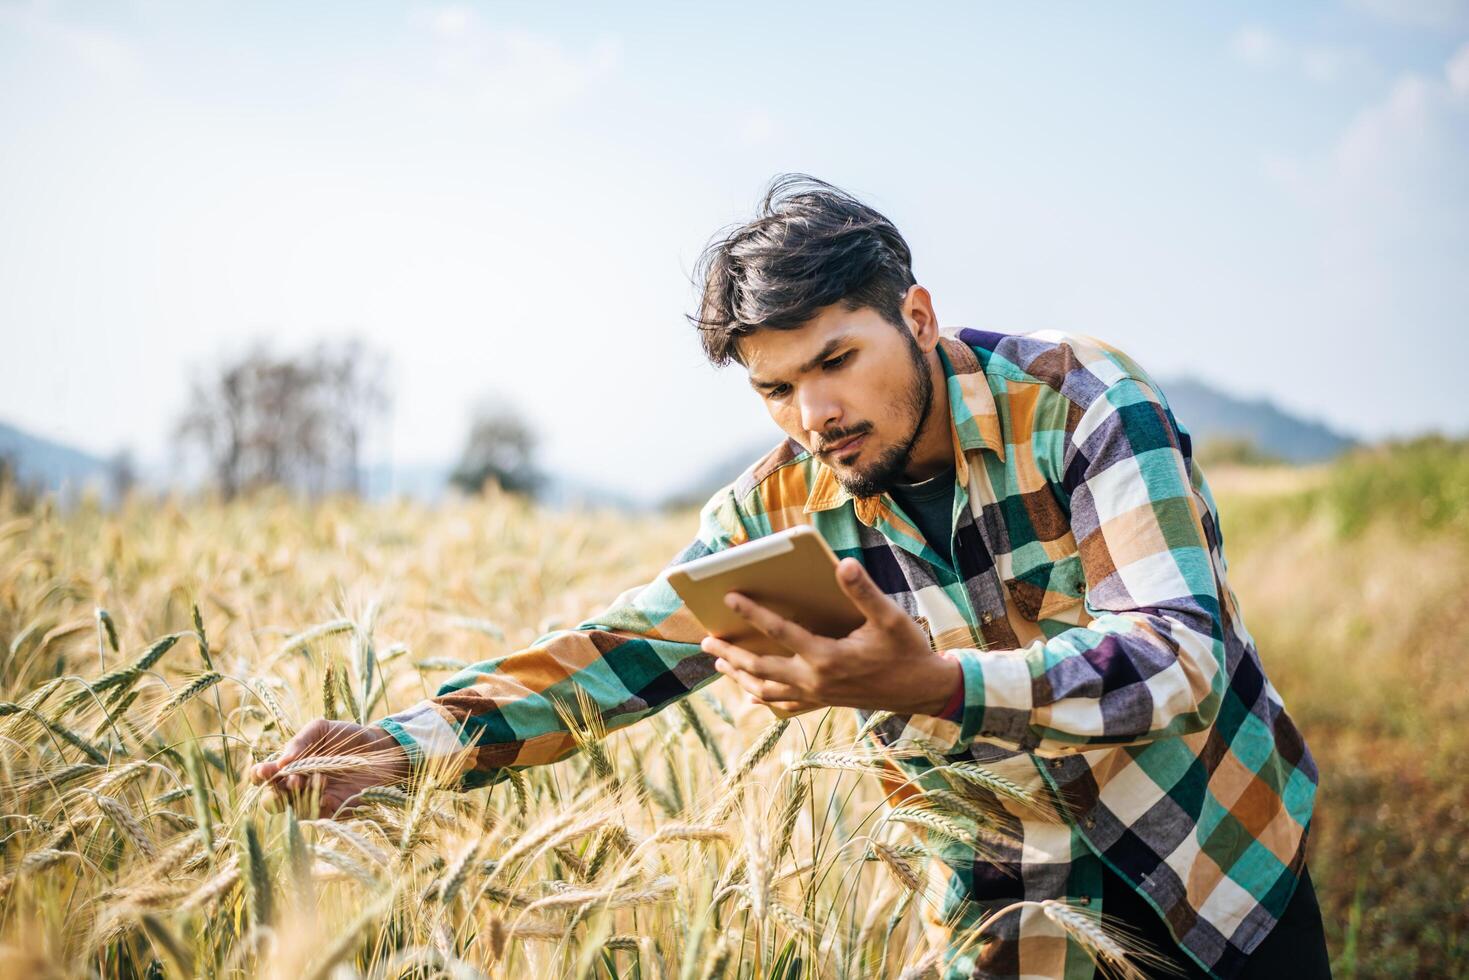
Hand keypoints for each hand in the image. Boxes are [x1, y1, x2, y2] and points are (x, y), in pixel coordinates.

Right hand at [248, 719, 410, 817]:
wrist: (381, 747)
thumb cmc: (347, 737)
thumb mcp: (321, 729)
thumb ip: (300, 741)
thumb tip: (281, 762)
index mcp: (290, 767)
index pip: (265, 778)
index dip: (260, 776)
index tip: (263, 771)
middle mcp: (298, 786)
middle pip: (273, 800)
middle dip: (273, 793)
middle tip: (285, 780)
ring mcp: (315, 799)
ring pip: (293, 810)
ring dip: (295, 797)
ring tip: (304, 779)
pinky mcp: (334, 809)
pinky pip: (318, 813)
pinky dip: (316, 801)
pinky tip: (322, 785)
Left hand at [701, 557, 961, 716]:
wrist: (923, 691)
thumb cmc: (907, 650)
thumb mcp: (890, 617)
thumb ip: (863, 591)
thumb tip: (843, 564)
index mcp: (827, 657)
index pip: (779, 632)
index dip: (752, 613)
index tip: (729, 597)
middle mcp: (815, 680)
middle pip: (760, 668)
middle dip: (730, 652)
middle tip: (705, 637)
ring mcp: (817, 695)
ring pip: (767, 689)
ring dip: (740, 676)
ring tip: (719, 661)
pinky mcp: (824, 703)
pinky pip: (785, 705)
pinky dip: (764, 699)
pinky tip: (751, 695)